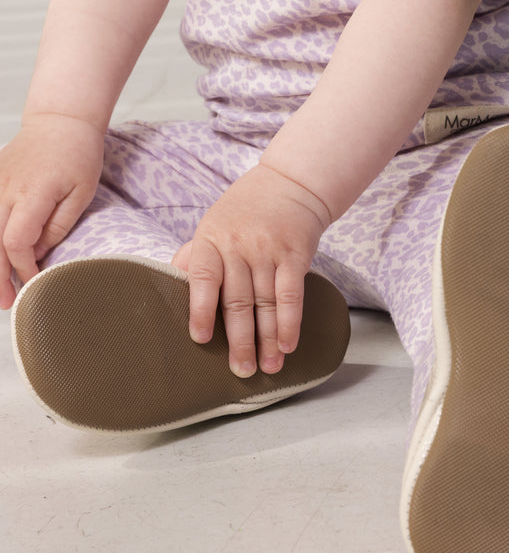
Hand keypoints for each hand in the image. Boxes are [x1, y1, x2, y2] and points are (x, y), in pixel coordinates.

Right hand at [0, 116, 104, 308]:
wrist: (60, 120)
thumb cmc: (77, 154)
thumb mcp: (83, 192)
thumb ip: (58, 225)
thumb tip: (37, 254)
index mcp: (32, 193)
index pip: (16, 241)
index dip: (23, 268)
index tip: (34, 282)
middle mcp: (6, 189)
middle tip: (6, 303)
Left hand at [172, 165, 330, 378]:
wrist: (292, 182)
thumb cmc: (246, 209)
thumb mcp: (213, 224)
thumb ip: (195, 256)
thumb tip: (168, 284)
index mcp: (211, 239)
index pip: (203, 277)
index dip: (201, 310)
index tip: (201, 339)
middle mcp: (239, 245)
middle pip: (238, 300)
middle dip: (240, 340)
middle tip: (240, 370)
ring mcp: (268, 249)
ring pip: (266, 303)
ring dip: (268, 339)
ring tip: (267, 368)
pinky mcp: (295, 253)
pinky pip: (291, 294)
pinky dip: (290, 322)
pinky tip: (287, 345)